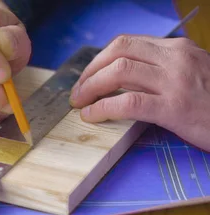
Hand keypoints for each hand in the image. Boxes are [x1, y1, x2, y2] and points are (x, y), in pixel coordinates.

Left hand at [70, 35, 209, 151]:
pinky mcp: (175, 107)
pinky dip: (103, 108)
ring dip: (91, 87)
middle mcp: (176, 59)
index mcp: (178, 49)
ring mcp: (176, 81)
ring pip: (119, 72)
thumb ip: (162, 70)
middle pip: (118, 52)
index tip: (87, 77)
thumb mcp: (191, 74)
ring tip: (80, 103)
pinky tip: (92, 115)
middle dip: (90, 71)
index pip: (127, 43)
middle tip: (78, 92)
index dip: (99, 60)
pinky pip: (128, 102)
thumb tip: (122, 78)